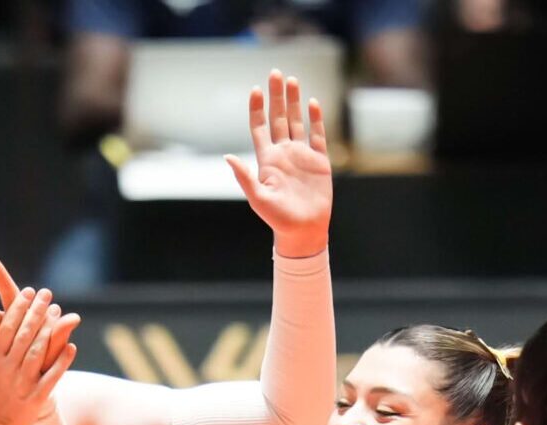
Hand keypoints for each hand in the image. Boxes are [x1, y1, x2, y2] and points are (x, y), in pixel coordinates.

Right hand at [0, 266, 78, 424]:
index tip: (28, 292)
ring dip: (49, 330)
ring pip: (38, 352)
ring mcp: (22, 383)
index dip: (18, 308)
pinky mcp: (36, 397)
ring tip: (58, 311)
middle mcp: (7, 369)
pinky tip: (71, 346)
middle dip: (36, 311)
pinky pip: (52, 376)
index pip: (6, 328)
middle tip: (46, 293)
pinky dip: (62, 361)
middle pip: (24, 335)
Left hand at [228, 71, 332, 258]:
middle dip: (277, 96)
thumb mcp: (258, 197)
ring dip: (294, 101)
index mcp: (267, 159)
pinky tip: (313, 103)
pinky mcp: (319, 161)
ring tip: (292, 80)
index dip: (257, 108)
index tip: (255, 89)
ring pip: (297, 121)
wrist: (303, 230)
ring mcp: (301, 155)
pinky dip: (316, 119)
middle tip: (275, 72)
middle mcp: (283, 153)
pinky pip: (317, 135)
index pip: (259, 127)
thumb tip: (228, 157)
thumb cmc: (277, 218)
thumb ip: (244, 177)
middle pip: (278, 118)